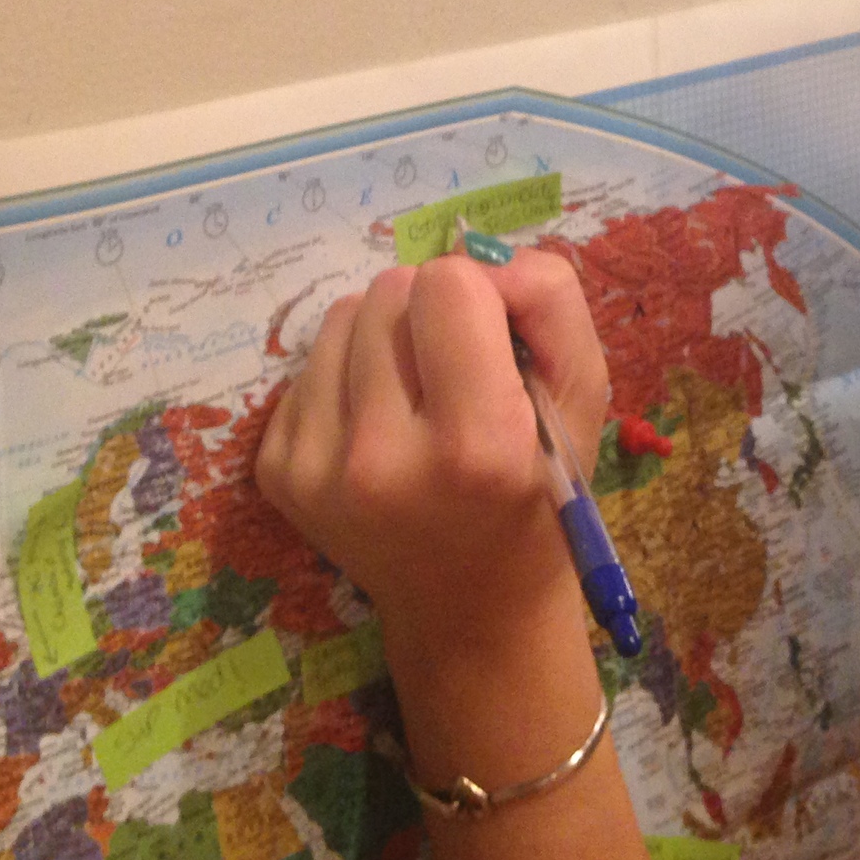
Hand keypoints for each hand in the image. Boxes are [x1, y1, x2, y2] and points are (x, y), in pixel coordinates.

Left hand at [254, 246, 610, 656]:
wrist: (472, 606)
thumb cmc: (541, 492)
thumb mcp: (583, 394)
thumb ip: (550, 299)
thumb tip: (478, 253)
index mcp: (475, 447)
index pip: (448, 285)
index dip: (483, 295)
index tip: (496, 342)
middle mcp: (382, 461)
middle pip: (389, 290)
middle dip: (431, 312)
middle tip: (457, 371)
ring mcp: (316, 471)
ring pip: (343, 315)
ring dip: (385, 335)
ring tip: (417, 395)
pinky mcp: (276, 472)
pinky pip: (306, 363)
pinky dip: (347, 375)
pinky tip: (379, 424)